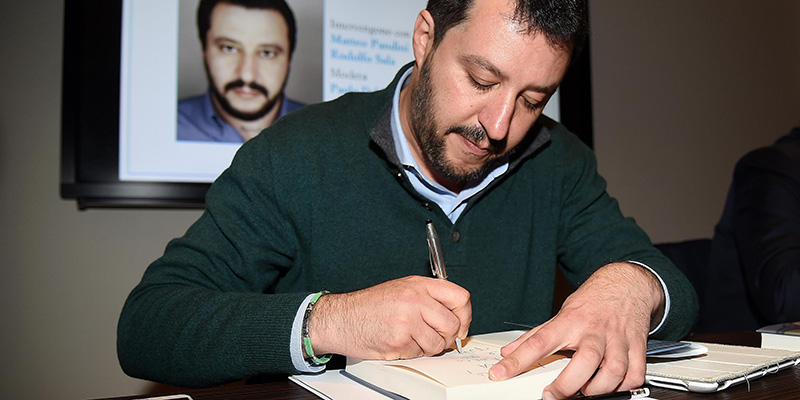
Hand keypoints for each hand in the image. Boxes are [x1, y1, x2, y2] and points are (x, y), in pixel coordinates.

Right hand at [308, 275, 471, 359]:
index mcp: (418, 285)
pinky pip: (418, 353)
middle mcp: (415, 300)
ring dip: (428, 347)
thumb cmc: (368, 306)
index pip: (460, 297)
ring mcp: (407, 321)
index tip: (460, 324)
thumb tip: (455, 314)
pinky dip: (410, 352)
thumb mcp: (401, 289)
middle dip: (446, 336)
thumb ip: (428, 298)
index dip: (465, 315)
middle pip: (452, 324)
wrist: (340, 318)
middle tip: (435, 336)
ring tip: (411, 338)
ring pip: (438, 344)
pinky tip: (397, 341)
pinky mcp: (398, 341)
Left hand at [488, 262, 664, 398]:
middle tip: (551, 395)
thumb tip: (508, 351)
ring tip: (584, 392)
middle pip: (585, 360)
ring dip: (598, 388)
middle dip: (567, 384)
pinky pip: (634, 373)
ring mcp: (618, 339)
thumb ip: (535, 335)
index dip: (517, 360)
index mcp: (570, 321)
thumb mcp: (561, 313)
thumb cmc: (592, 301)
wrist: (627, 283)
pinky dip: (623, 386)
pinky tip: (611, 386)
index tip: (500, 372)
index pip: (539, 341)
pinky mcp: (637, 346)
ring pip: (614, 369)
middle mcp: (594, 330)